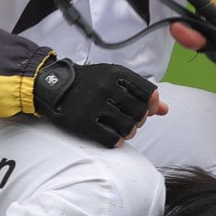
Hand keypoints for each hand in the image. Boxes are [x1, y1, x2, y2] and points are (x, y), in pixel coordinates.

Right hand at [33, 58, 165, 146]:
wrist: (51, 87)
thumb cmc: (87, 83)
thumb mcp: (112, 79)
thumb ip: (138, 91)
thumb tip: (164, 109)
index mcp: (116, 73)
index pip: (148, 92)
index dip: (152, 104)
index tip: (146, 109)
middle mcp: (106, 87)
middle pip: (140, 112)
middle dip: (139, 120)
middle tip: (131, 121)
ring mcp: (94, 105)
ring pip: (128, 127)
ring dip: (129, 132)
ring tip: (123, 130)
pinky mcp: (83, 122)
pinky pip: (111, 139)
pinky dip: (117, 141)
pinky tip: (113, 138)